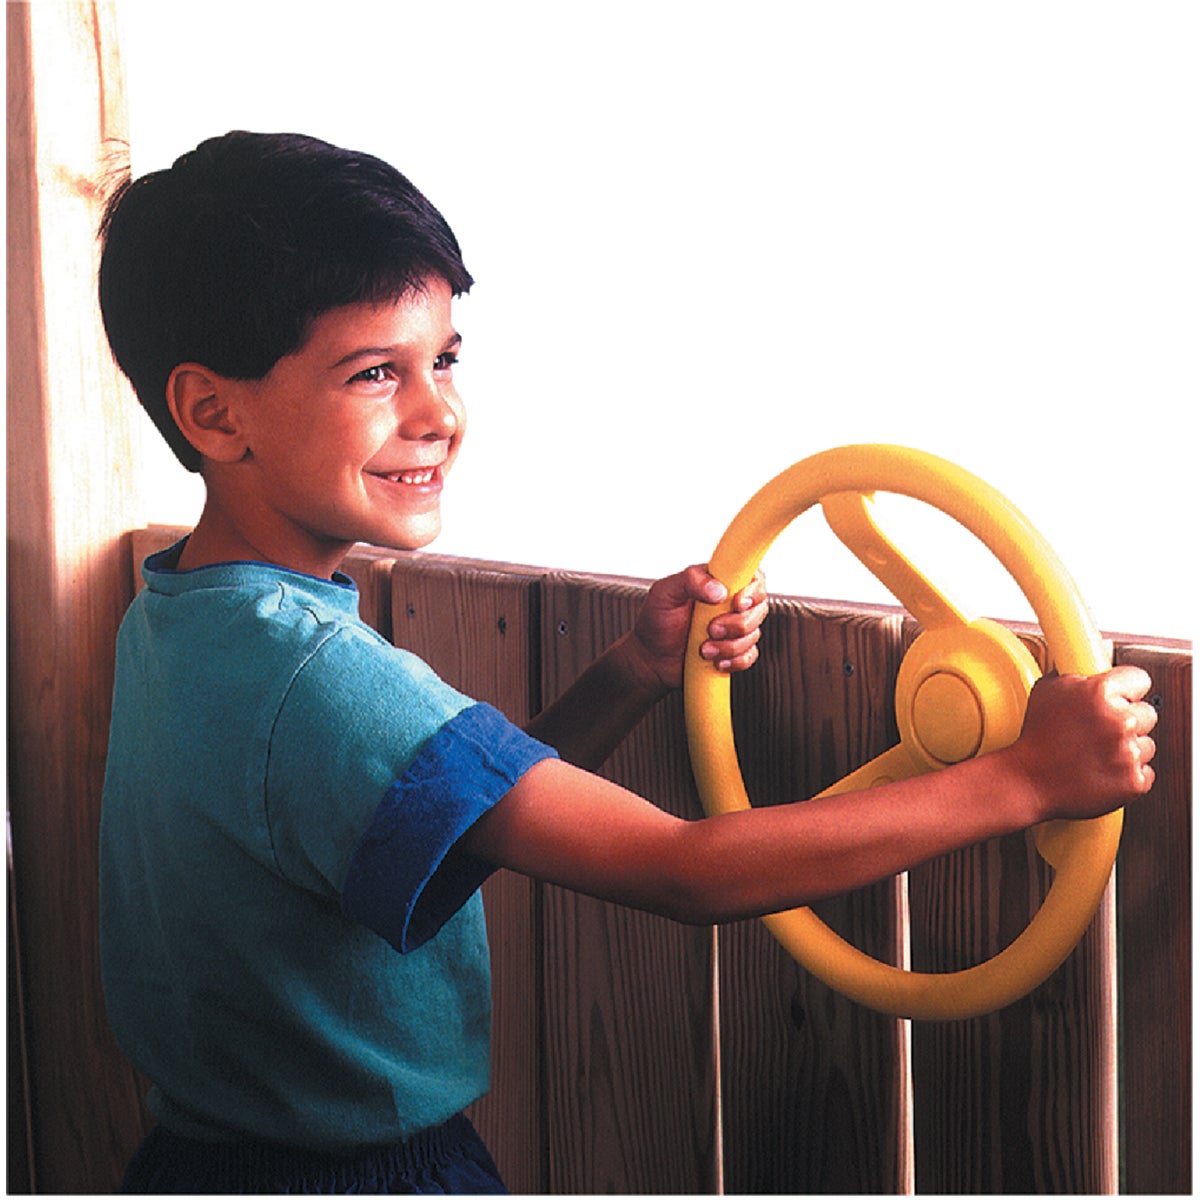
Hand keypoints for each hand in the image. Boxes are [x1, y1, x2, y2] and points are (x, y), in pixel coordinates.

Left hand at [626, 564, 767, 690]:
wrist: (650, 658)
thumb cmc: (655, 621)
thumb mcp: (665, 592)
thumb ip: (690, 580)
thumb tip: (718, 589)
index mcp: (719, 583)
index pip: (752, 578)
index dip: (752, 591)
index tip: (737, 604)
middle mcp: (730, 604)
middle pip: (759, 608)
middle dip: (736, 624)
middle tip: (711, 629)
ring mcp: (734, 629)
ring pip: (754, 634)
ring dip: (729, 646)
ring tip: (703, 648)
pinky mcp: (734, 651)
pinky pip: (750, 656)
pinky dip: (735, 661)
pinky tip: (715, 661)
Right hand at [1010, 665, 1157, 820]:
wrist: (1028, 778)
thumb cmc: (1036, 736)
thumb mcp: (1048, 690)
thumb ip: (1078, 669)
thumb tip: (1099, 650)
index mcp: (1100, 693)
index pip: (1140, 679)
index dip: (1127, 688)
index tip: (1118, 697)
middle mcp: (1119, 720)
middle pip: (1147, 713)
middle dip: (1127, 720)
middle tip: (1100, 729)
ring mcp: (1127, 752)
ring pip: (1147, 744)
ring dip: (1127, 748)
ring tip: (1098, 752)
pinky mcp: (1132, 781)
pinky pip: (1145, 771)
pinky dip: (1127, 773)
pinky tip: (1103, 768)